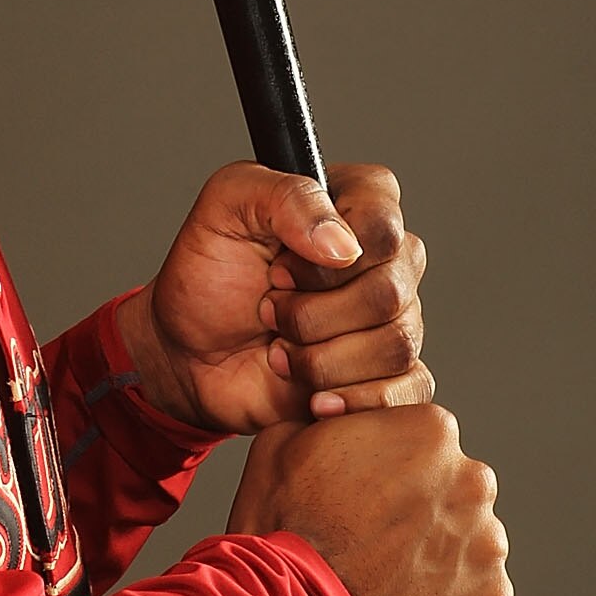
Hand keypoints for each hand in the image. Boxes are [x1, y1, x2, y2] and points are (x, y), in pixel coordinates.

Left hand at [114, 161, 432, 437]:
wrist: (188, 353)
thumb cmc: (208, 274)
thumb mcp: (224, 207)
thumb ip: (285, 197)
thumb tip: (343, 244)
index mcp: (355, 202)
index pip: (382, 223)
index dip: (323, 259)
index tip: (278, 269)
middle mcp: (384, 258)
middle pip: (391, 291)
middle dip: (312, 313)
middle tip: (270, 309)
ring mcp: (391, 317)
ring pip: (396, 344)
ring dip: (320, 358)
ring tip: (281, 348)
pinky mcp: (388, 374)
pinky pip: (407, 392)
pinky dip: (352, 398)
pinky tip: (312, 394)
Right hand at [226, 406, 511, 595]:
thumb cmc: (281, 532)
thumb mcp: (282, 442)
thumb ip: (332, 422)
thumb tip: (336, 418)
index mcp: (432, 432)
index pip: (426, 441)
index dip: (391, 469)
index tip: (366, 495)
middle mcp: (473, 485)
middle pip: (453, 493)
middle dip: (422, 514)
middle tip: (372, 543)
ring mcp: (488, 553)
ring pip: (467, 550)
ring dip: (436, 563)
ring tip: (383, 586)